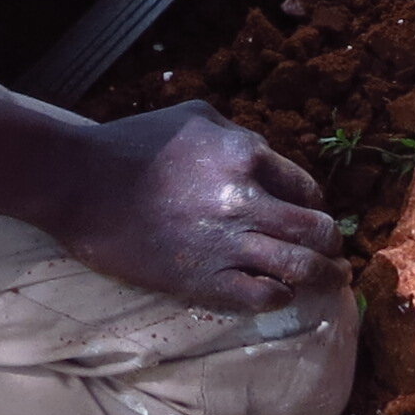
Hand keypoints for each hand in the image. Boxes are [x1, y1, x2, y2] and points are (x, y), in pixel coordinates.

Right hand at [45, 103, 344, 310]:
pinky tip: (279, 294)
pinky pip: (262, 297)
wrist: (78, 184)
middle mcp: (247, 201)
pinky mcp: (204, 281)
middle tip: (336, 254)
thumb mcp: (194, 117)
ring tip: (331, 282)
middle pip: (316, 230)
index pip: (307, 188)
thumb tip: (262, 153)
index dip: (316, 205)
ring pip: (301, 268)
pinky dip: (279, 297)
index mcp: (247, 155)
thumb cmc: (131, 143)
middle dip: (332, 244)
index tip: (313, 216)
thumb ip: (237, 134)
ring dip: (323, 277)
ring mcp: (228, 245)